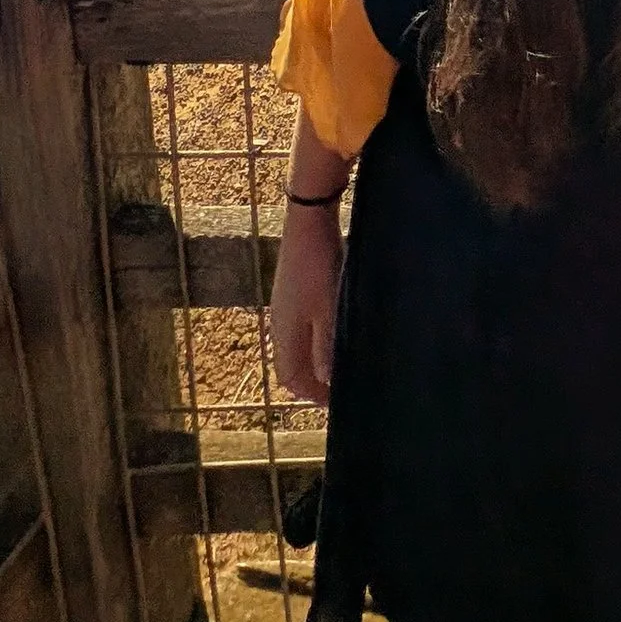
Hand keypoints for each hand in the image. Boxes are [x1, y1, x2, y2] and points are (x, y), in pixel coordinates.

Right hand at [269, 201, 342, 403]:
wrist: (308, 219)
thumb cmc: (319, 265)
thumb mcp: (327, 310)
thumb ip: (324, 347)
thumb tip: (323, 381)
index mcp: (285, 333)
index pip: (291, 379)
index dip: (313, 395)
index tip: (338, 403)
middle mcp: (279, 324)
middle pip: (291, 365)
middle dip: (313, 382)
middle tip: (342, 387)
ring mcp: (283, 307)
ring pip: (295, 347)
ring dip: (314, 360)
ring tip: (341, 364)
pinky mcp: (291, 292)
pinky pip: (298, 329)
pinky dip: (313, 340)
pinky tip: (333, 332)